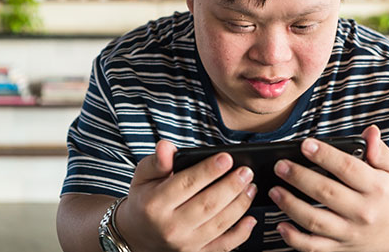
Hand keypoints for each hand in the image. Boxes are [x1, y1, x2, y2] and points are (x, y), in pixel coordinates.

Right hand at [116, 140, 257, 251]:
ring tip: (251, 187)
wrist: (137, 235)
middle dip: (231, 186)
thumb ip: (157, 161)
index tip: (226, 158)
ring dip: (240, 205)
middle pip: (207, 204)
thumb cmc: (145, 200)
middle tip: (246, 172)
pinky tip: (251, 218)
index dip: (209, 170)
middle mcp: (170, 227)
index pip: (186, 184)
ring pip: (219, 224)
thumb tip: (166, 146)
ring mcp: (185, 243)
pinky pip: (223, 246)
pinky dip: (241, 234)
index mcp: (155, 204)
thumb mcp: (143, 177)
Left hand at [268, 126, 388, 251]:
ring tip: (274, 190)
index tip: (306, 144)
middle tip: (280, 165)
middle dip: (299, 177)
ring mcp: (349, 232)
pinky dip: (294, 238)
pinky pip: (313, 246)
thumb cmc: (388, 195)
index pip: (348, 168)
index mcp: (376, 188)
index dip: (325, 156)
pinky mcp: (339, 248)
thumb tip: (370, 132)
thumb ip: (379, 150)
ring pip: (315, 221)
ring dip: (291, 205)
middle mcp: (363, 212)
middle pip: (326, 193)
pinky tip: (280, 224)